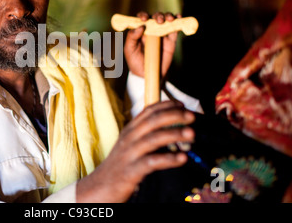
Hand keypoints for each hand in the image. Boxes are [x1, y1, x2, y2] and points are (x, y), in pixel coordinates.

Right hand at [76, 100, 194, 202]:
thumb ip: (144, 135)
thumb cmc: (119, 166)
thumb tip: (170, 129)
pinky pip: (152, 162)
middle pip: (152, 121)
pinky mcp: (131, 171)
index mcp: (129, 130)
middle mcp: (129, 139)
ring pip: (153, 139)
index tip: (182, 104)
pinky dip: (168, 159)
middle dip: (173, 116)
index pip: (148, 111)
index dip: (166, 105)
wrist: (99, 187)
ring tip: (191, 133)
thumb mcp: (129, 145)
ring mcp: (129, 154)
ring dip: (174, 134)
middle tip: (192, 116)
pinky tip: (182, 158)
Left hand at [124, 12, 179, 77]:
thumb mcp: (129, 50)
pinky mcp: (171, 41)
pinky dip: (178, 22)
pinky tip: (179, 18)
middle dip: (158, 16)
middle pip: (156, 17)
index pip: (142, 18)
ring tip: (169, 19)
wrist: (147, 75)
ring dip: (168, 16)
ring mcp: (162, 35)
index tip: (144, 19)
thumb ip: (131, 38)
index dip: (143, 15)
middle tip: (159, 21)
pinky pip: (175, 29)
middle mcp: (151, 30)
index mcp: (140, 31)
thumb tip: (141, 26)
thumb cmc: (135, 62)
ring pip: (166, 21)